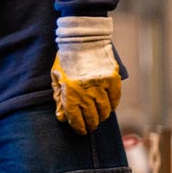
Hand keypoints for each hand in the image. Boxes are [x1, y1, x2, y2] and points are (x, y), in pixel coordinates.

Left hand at [50, 16, 121, 134]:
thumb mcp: (56, 78)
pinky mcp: (113, 81)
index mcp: (70, 93)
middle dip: (91, 124)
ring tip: (99, 117)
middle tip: (92, 126)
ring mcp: (101, 87)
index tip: (81, 131)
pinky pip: (115, 99)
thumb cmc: (66, 60)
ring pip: (104, 110)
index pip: (75, 118)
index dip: (79, 127)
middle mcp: (86, 93)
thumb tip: (61, 118)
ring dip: (102, 116)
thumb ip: (58, 98)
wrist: (82, 41)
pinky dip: (113, 105)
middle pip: (91, 116)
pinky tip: (109, 107)